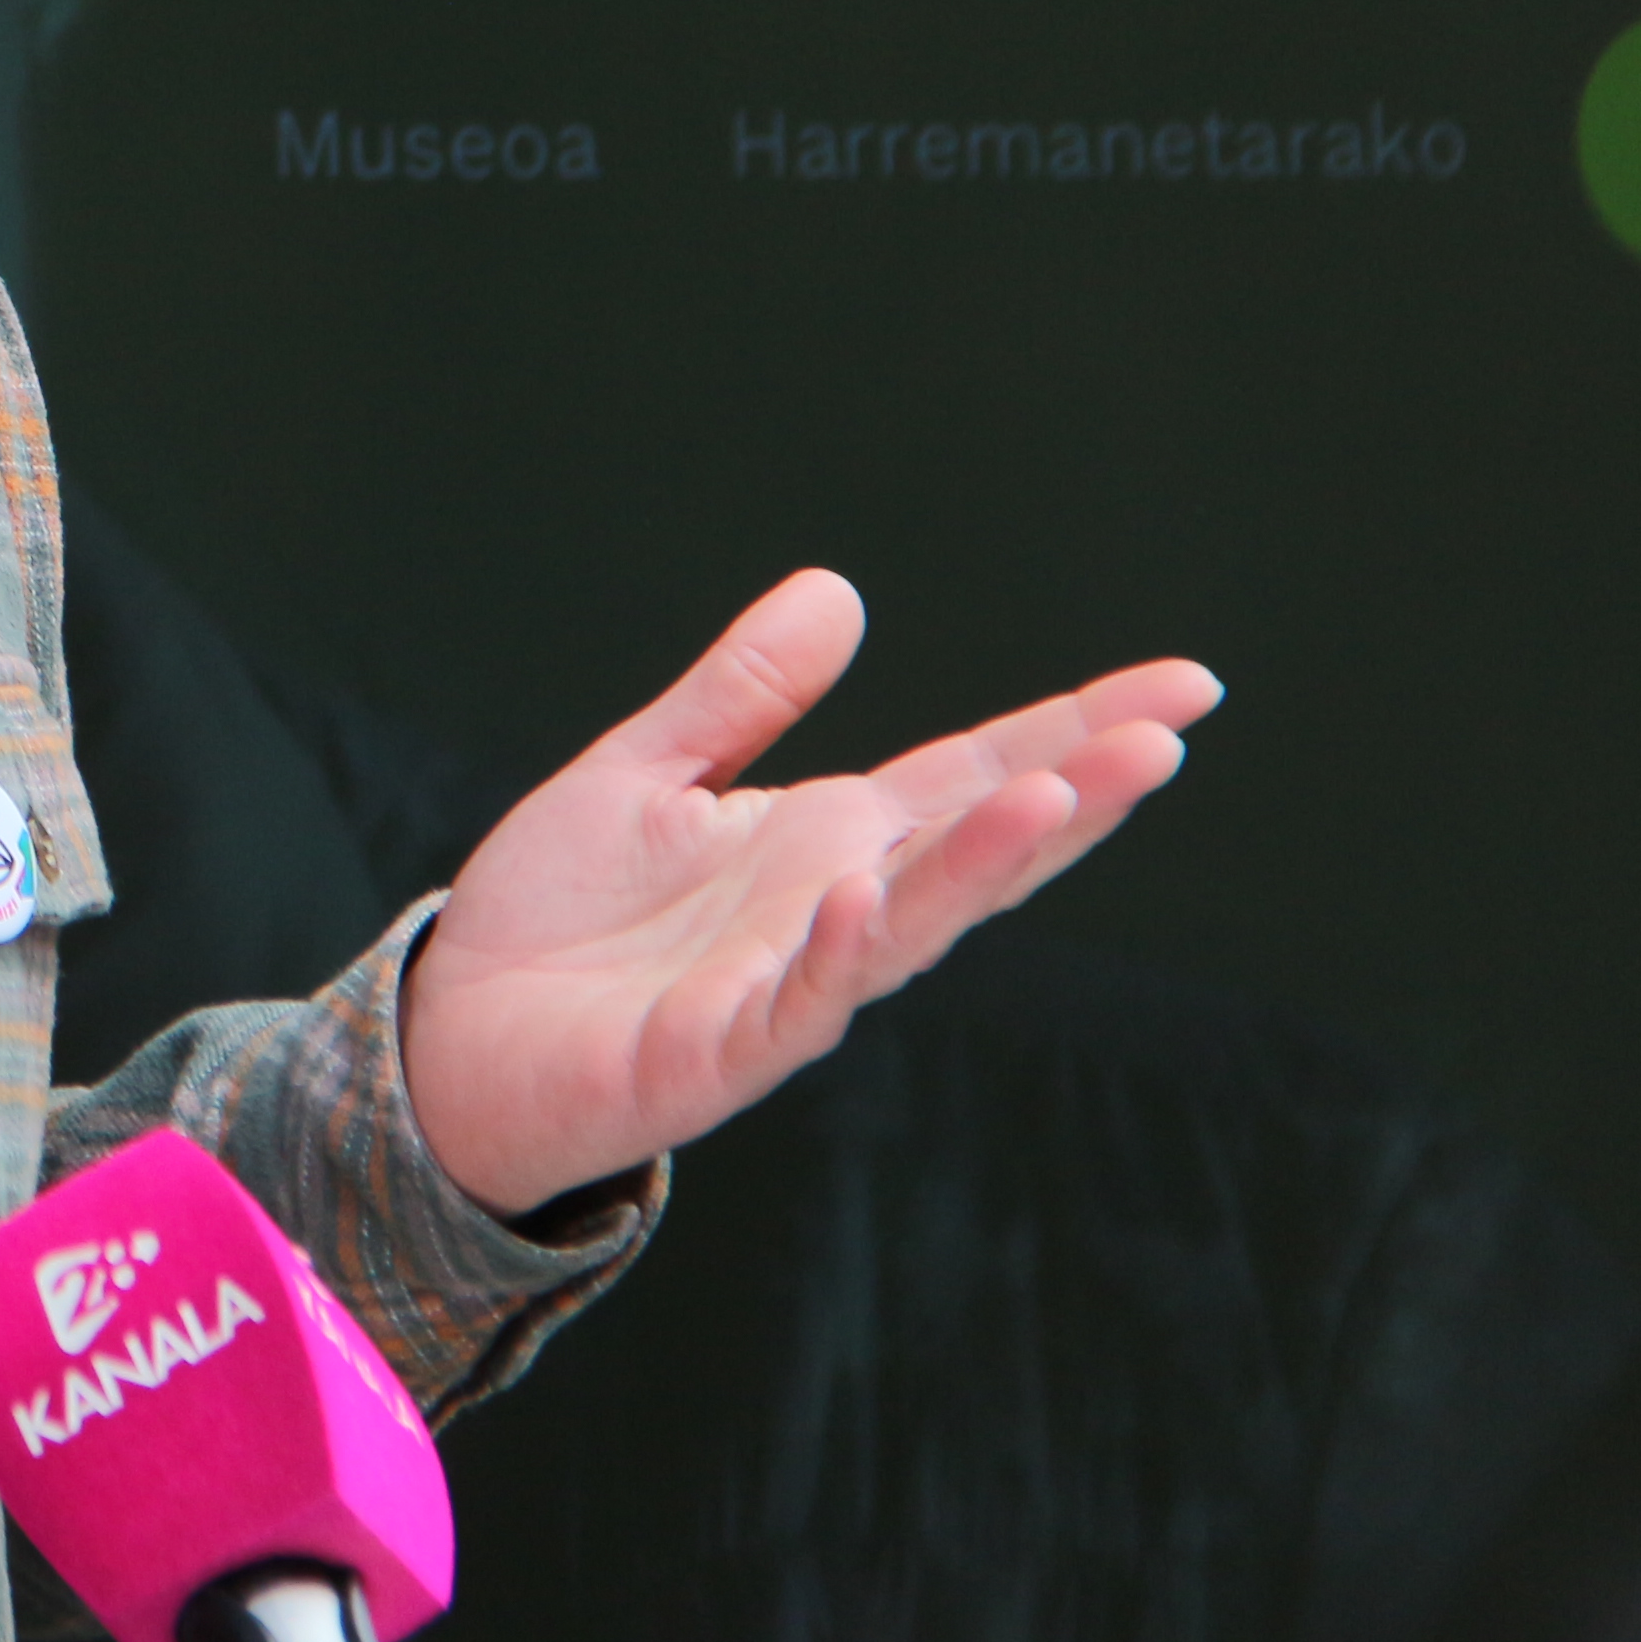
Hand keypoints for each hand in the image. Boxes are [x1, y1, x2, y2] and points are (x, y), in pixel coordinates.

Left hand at [397, 571, 1210, 1215]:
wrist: (455, 1037)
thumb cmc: (559, 920)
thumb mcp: (647, 773)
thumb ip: (741, 694)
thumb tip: (837, 588)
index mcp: (828, 841)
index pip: (978, 774)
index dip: (1075, 730)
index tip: (1185, 685)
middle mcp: (832, 912)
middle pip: (975, 846)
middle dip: (1073, 794)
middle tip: (1167, 737)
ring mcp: (784, 987)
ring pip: (909, 927)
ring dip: (982, 866)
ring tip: (1057, 797)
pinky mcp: (715, 1053)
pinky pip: (790, 1003)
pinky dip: (832, 953)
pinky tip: (863, 896)